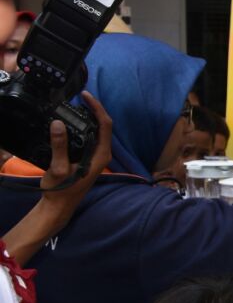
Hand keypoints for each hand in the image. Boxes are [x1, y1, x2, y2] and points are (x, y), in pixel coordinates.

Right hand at [42, 91, 112, 209]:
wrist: (59, 206)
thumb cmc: (61, 190)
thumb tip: (58, 124)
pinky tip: (74, 119)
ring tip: (77, 103)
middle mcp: (102, 154)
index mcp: (101, 155)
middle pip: (104, 126)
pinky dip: (84, 125)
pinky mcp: (88, 157)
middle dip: (94, 109)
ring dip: (89, 116)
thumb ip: (59, 146)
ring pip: (97, 130)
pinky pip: (90, 136)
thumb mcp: (58, 167)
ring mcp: (96, 156)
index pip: (105, 126)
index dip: (97, 108)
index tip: (85, 96)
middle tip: (81, 96)